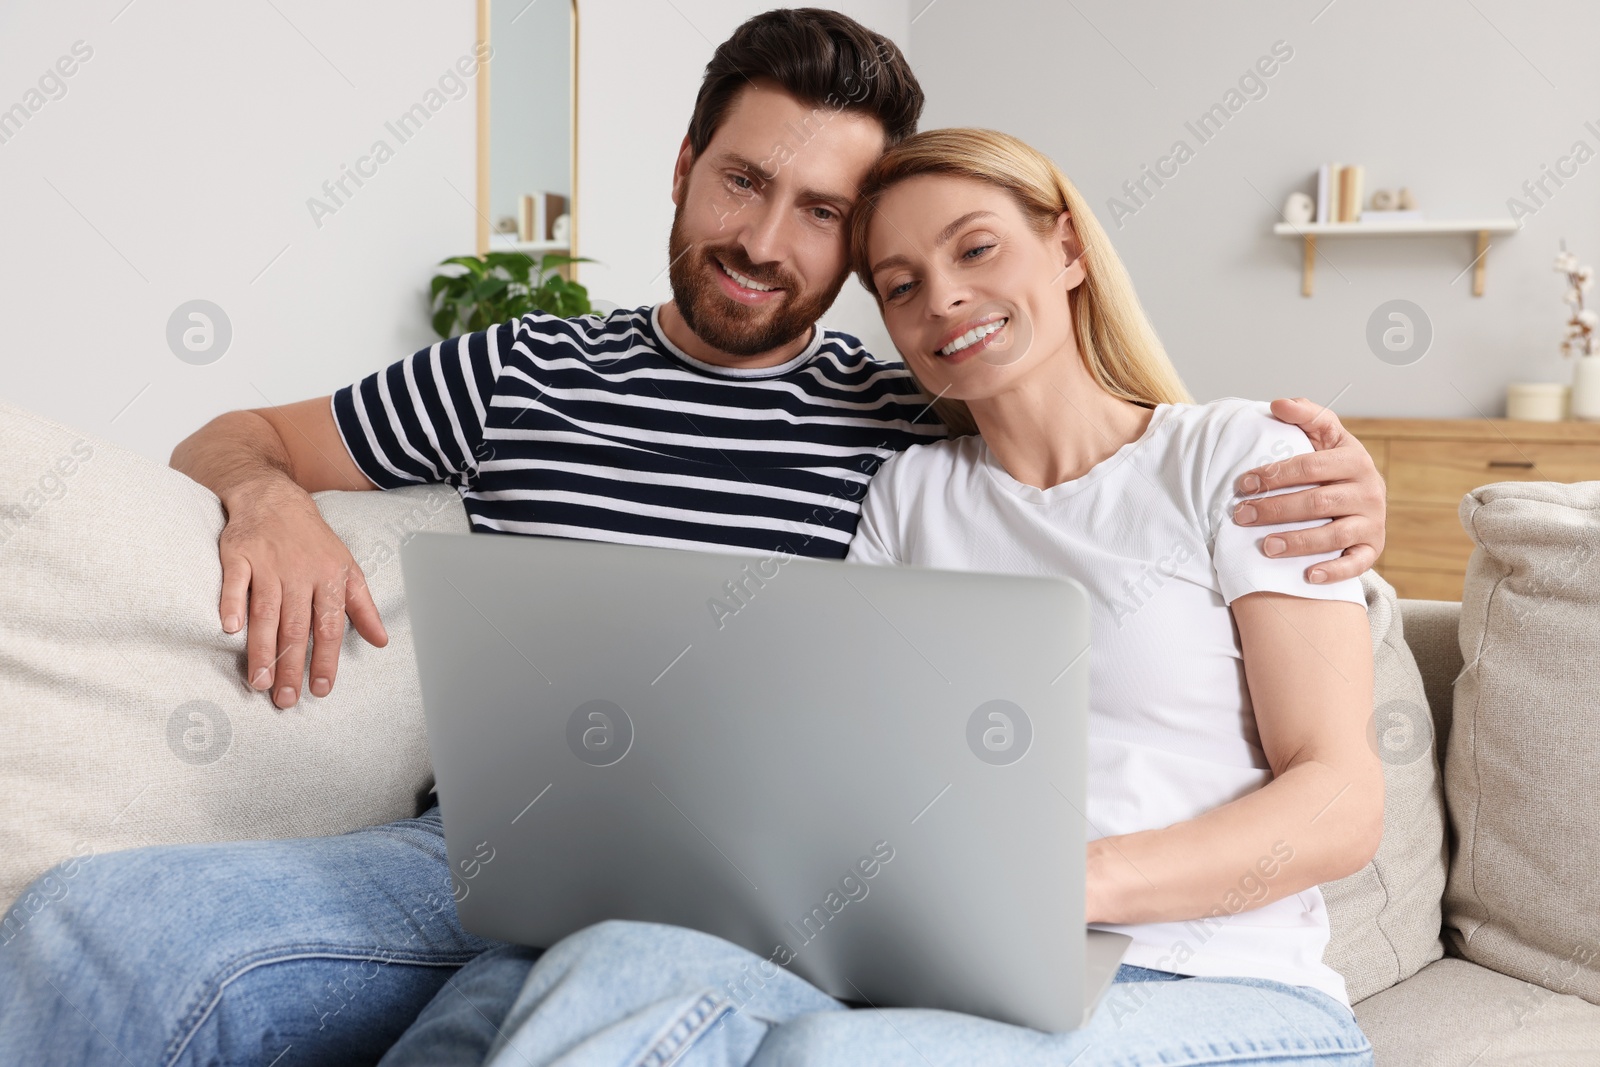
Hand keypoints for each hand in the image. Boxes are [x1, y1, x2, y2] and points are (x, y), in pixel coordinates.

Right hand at [217, 477, 387, 707]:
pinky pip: (235, 582)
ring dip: (262, 649)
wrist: (273, 498)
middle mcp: (299, 573)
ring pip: (266, 612)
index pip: (329, 627)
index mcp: (329, 579)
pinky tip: (230, 630)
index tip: (321, 690)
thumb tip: (382, 640)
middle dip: (292, 666)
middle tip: (286, 700)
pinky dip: (232, 603)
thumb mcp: (347, 568)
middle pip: (296, 627)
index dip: (326, 660)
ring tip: (260, 682)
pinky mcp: (239, 554)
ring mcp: (268, 564)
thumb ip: (363, 607)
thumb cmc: (313, 541)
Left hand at [1232, 398, 1385, 584]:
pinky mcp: (1373, 548)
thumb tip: (1278, 403)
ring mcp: (1372, 521)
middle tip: (1241, 516)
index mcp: (1354, 459)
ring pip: (1334, 534)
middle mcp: (1368, 490)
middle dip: (1275, 509)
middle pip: (1317, 501)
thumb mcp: (1325, 436)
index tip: (1242, 484)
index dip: (1274, 474)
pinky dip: (1334, 571)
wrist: (1363, 498)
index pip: (1310, 465)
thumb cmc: (1333, 467)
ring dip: (1297, 541)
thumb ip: (1307, 416)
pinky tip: (1307, 575)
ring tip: (1265, 546)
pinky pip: (1357, 564)